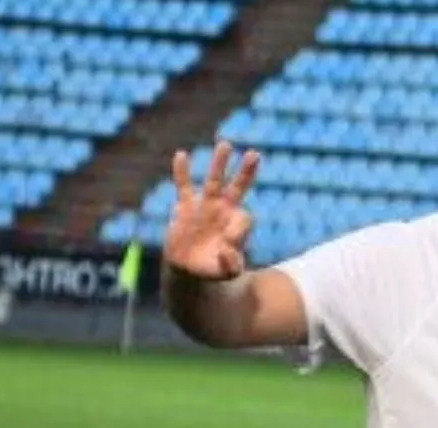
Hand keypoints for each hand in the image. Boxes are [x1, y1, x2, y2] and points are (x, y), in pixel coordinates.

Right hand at [165, 141, 259, 280]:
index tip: (228, 245)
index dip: (238, 230)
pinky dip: (182, 173)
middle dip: (246, 172)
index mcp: (238, 225)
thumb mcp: (226, 273)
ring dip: (219, 164)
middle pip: (238, 187)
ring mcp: (205, 206)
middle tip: (255, 154)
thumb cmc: (213, 269)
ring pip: (214, 181)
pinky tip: (182, 155)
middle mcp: (224, 211)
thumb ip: (231, 264)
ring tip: (225, 144)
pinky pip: (184, 187)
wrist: (190, 268)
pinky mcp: (185, 208)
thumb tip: (228, 249)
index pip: (244, 218)